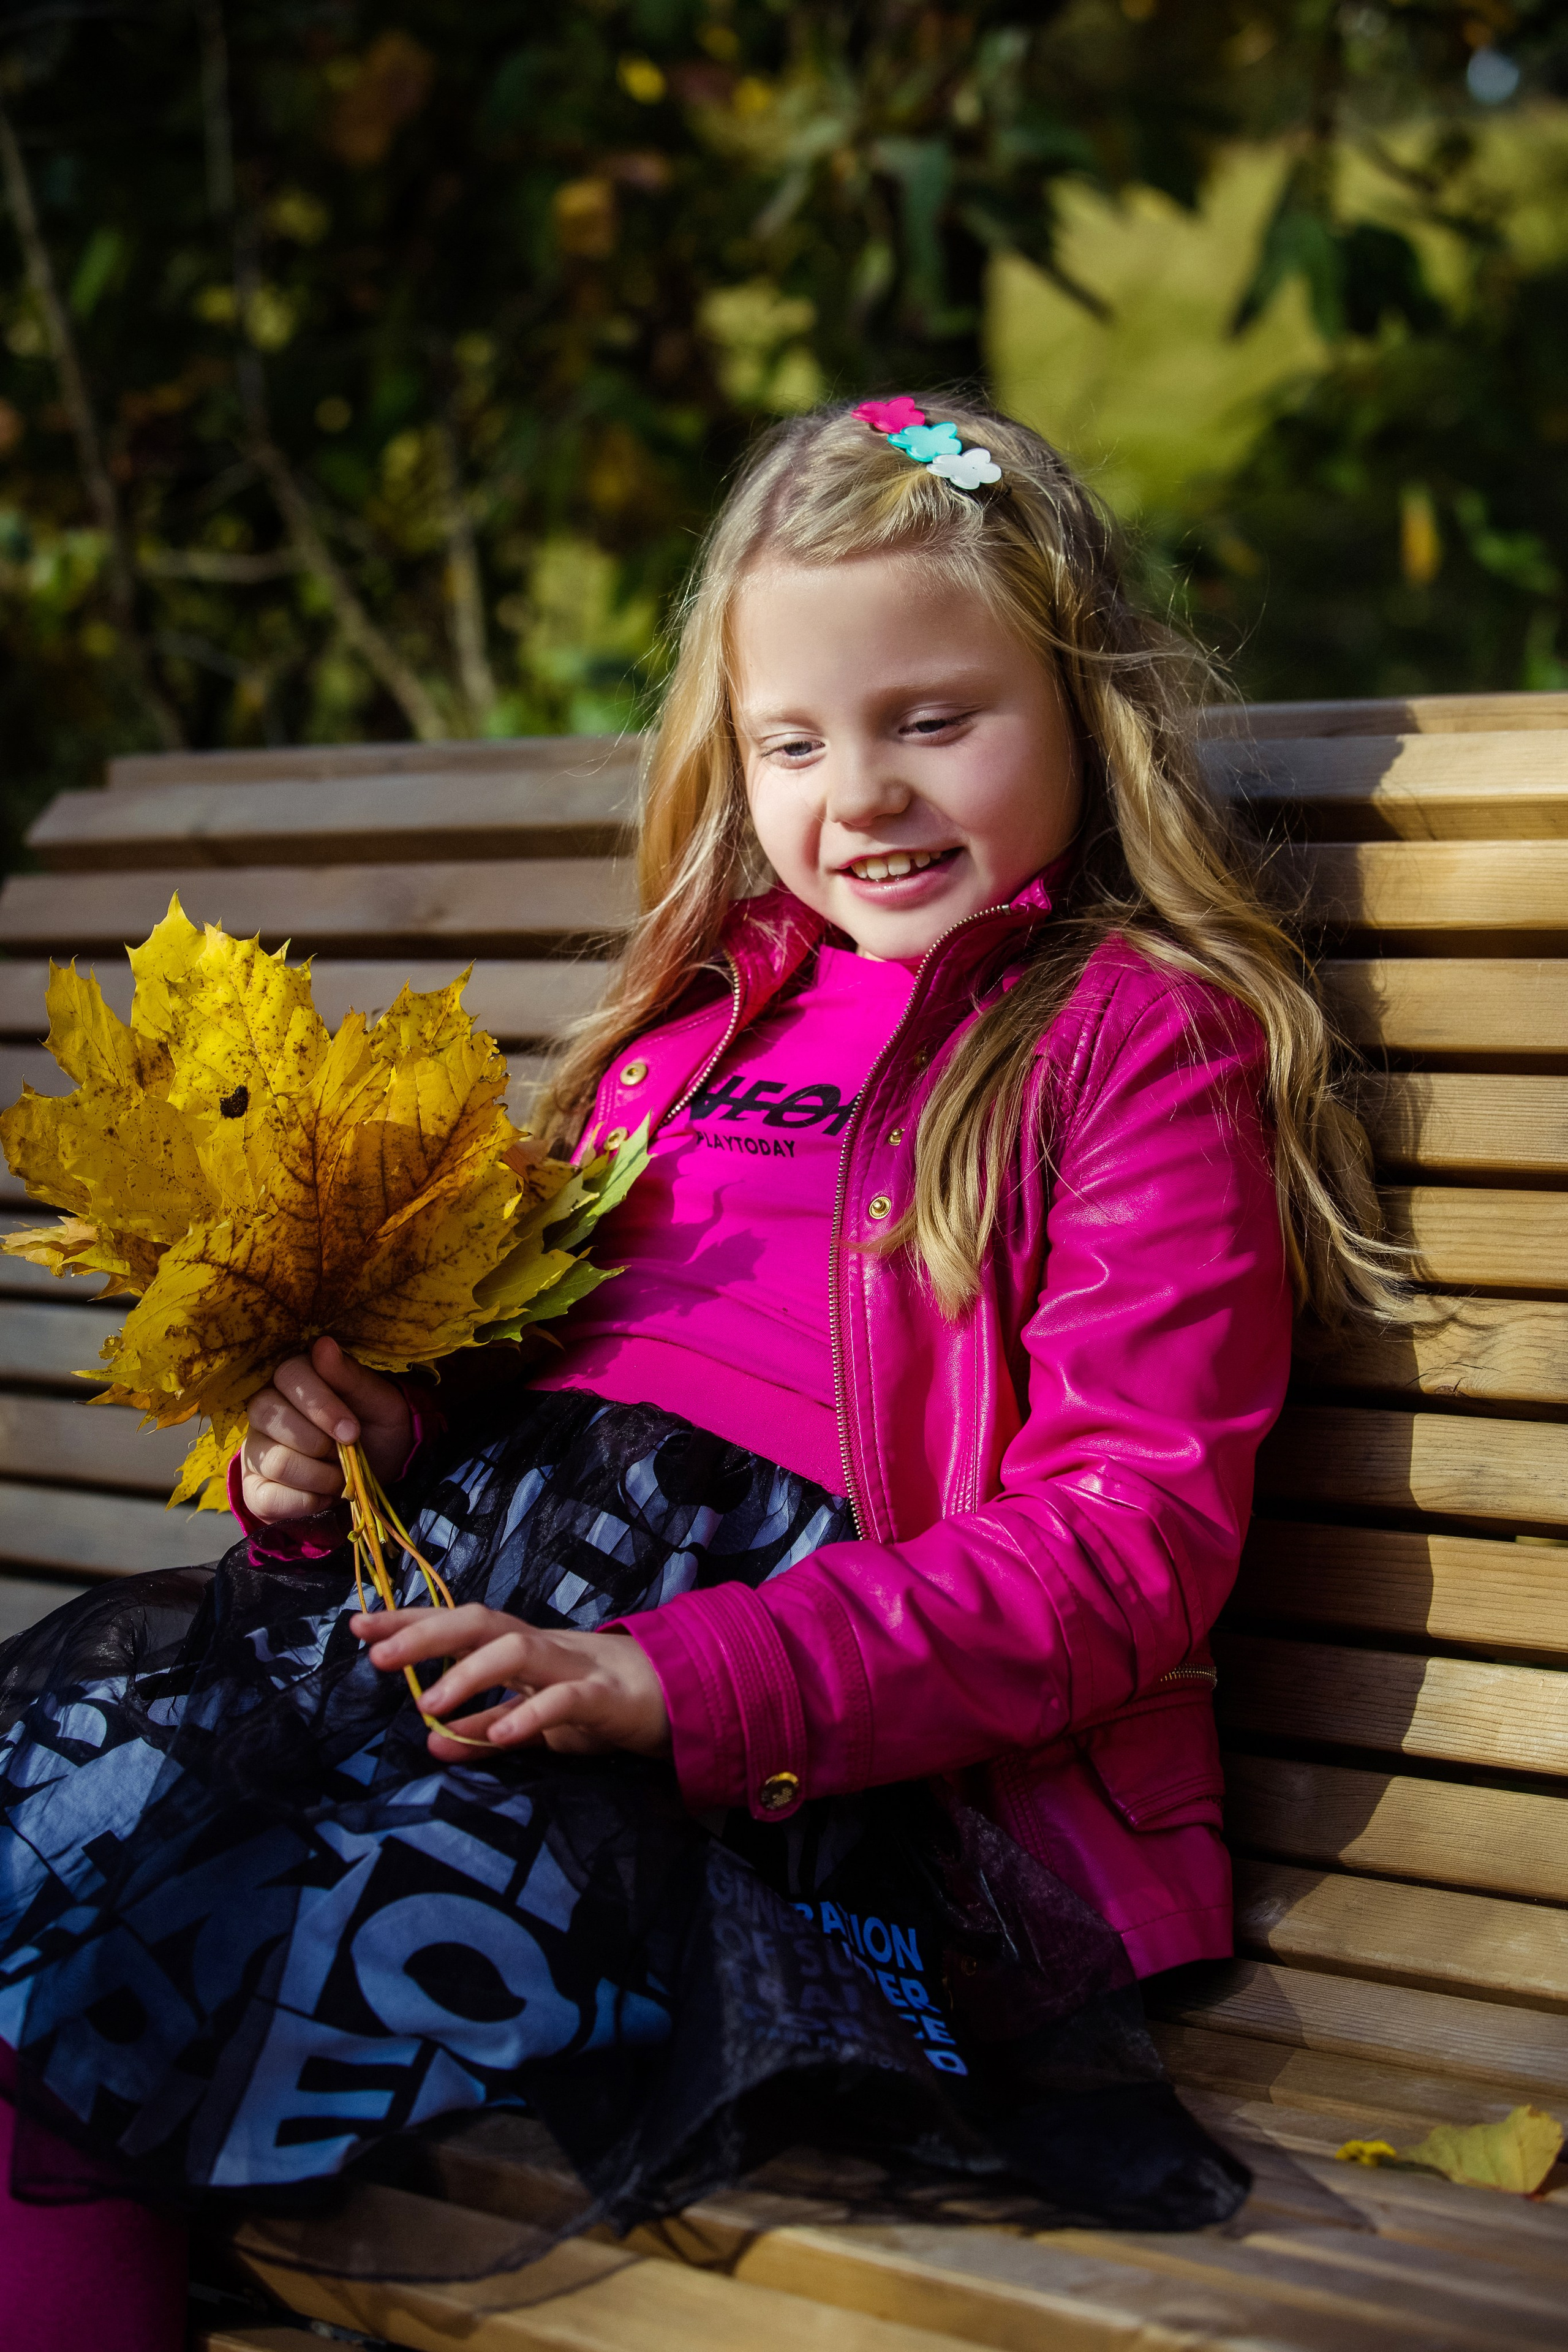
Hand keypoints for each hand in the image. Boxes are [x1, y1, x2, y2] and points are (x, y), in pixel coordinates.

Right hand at [241, 1335, 412, 1524]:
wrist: (383, 1472)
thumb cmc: (378, 1427)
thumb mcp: (380, 1402)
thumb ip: (350, 1376)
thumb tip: (322, 1345)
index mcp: (295, 1376)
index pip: (288, 1374)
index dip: (320, 1405)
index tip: (351, 1431)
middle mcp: (265, 1408)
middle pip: (269, 1415)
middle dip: (319, 1442)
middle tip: (346, 1451)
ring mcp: (256, 1447)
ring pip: (275, 1460)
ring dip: (319, 1475)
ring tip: (340, 1474)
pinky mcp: (255, 1487)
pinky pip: (268, 1497)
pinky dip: (307, 1502)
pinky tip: (325, 1495)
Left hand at [353, 1603, 670, 1761]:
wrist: (678, 1697)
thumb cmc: (595, 1702)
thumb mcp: (530, 1718)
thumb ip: (482, 1728)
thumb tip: (428, 1741)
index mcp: (518, 1646)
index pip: (456, 1625)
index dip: (408, 1623)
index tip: (357, 1626)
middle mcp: (540, 1645)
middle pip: (478, 1622)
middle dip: (425, 1633)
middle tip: (376, 1655)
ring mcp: (573, 1665)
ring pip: (517, 1651)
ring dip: (470, 1673)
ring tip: (427, 1705)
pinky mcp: (603, 1697)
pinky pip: (564, 1700)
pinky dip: (530, 1714)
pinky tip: (499, 1735)